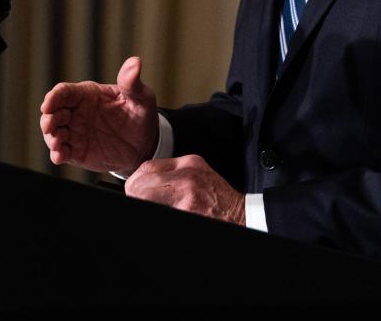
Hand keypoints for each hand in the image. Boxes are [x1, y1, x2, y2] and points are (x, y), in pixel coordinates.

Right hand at [40, 56, 158, 173]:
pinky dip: (57, 154)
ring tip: (57, 142)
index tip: (47, 105)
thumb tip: (135, 62)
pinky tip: (59, 156)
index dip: (53, 97)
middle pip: (53, 112)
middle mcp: (76, 112)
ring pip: (53, 133)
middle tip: (50, 125)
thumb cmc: (140, 115)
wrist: (145, 144)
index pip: (64, 92)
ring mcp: (75, 132)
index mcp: (87, 94)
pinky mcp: (77, 151)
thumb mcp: (140, 97)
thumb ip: (132, 83)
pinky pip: (62, 152)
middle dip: (48, 118)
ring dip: (50, 137)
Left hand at [125, 154, 245, 224]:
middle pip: (141, 180)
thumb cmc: (222, 202)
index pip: (147, 167)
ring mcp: (186, 192)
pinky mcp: (187, 210)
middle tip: (138, 203)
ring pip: (144, 196)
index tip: (134, 192)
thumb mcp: (199, 178)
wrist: (247, 217)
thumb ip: (175, 177)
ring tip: (151, 209)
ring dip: (142, 204)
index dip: (136, 182)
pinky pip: (159, 210)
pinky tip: (164, 216)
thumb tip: (144, 187)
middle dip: (135, 195)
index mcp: (189, 163)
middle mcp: (186, 173)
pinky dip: (156, 212)